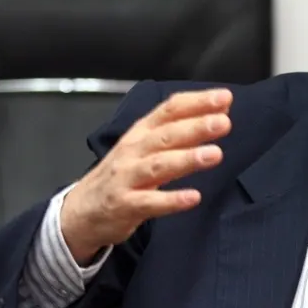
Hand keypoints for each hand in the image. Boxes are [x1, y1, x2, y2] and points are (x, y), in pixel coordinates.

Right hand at [60, 88, 232, 262]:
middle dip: (195, 127)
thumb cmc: (123, 174)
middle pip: (166, 135)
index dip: (197, 102)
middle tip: (223, 123)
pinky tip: (193, 197)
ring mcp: (127, 177)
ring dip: (187, 159)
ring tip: (215, 154)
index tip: (225, 97)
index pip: (170, 110)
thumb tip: (221, 109)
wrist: (83, 209)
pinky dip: (171, 200)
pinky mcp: (125, 205)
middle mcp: (134, 150)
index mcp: (142, 132)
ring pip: (158, 165)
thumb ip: (182, 129)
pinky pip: (150, 202)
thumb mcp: (147, 146)